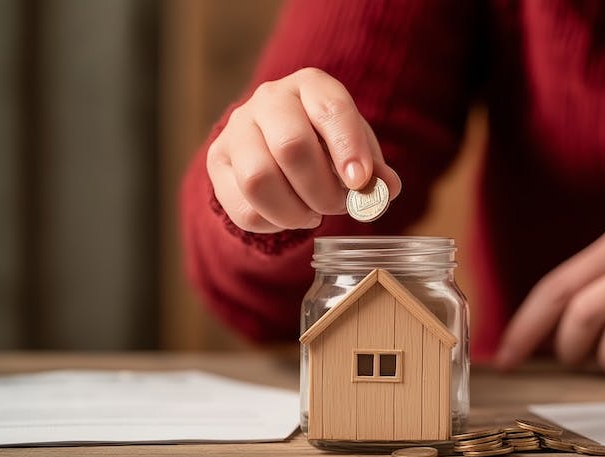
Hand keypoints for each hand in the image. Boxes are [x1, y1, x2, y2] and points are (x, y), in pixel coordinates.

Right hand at [206, 67, 401, 232]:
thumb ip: (374, 170)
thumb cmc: (326, 144)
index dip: (348, 149)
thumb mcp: (356, 149)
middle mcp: (269, 99)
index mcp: (311, 86)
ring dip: (294, 210)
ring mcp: (237, 129)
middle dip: (322, 189)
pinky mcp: (217, 162)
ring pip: (259, 179)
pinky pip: (242, 207)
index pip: (330, 110)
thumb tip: (386, 189)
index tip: (359, 183)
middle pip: (291, 146)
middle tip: (337, 206)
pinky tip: (288, 216)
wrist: (276, 143)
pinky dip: (272, 223)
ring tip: (311, 215)